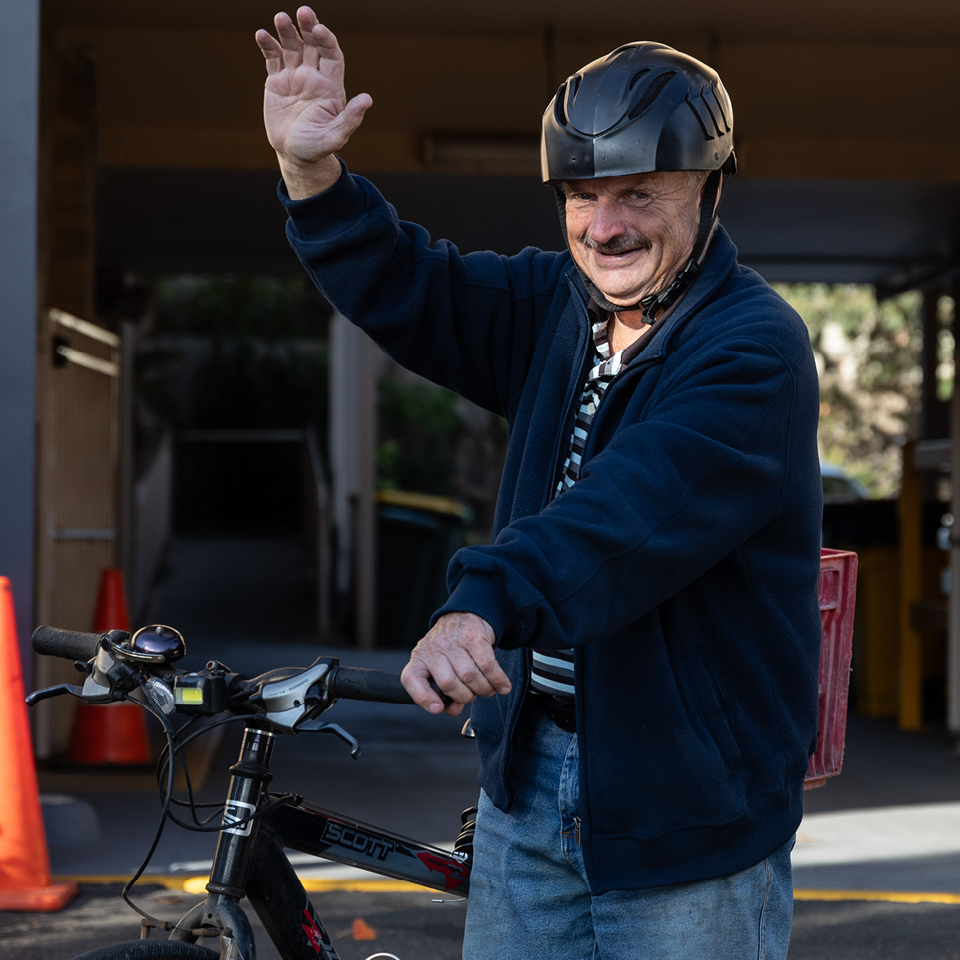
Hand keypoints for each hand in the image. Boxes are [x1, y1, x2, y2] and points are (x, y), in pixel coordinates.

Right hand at [255, 7, 371, 197]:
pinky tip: (262, 34)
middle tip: (303, 12)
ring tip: (280, 17)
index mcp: (331, 86)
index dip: (327, 41)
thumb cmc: (317, 147)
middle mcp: (314, 77)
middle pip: (312, 45)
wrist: (293, 154)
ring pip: (292, 47)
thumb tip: (367, 99)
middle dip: (309, 27)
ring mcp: (294, 77)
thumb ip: (350, 119)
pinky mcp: (277, 81)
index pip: (332, 55)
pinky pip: (272, 58)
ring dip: (287, 31)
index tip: (319, 30)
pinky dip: (268, 45)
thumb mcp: (335, 136)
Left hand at [401, 613, 511, 716]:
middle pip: (448, 683)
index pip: (411, 679)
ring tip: (488, 690)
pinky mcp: (473, 636)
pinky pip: (487, 664)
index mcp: (419, 659)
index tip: (438, 708)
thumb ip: (444, 692)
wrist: (464, 614)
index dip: (424, 698)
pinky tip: (503, 686)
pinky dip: (497, 679)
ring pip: (469, 675)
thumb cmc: (451, 647)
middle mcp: (433, 649)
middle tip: (473, 695)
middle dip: (465, 696)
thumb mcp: (440, 666)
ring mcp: (453, 641)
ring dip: (483, 689)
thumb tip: (452, 710)